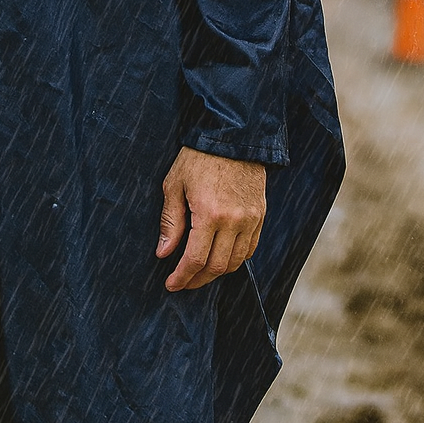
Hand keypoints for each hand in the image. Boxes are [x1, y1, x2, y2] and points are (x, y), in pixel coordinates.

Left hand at [156, 146, 265, 291]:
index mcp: (209, 214)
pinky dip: (235, 259)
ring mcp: (251, 219)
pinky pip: (250, 248)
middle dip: (198, 280)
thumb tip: (164, 253)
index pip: (196, 259)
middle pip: (218, 266)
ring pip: (236, 261)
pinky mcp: (260, 215)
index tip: (171, 285)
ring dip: (217, 272)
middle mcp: (234, 221)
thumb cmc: (198, 158)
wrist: (232, 137)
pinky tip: (220, 257)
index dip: (183, 277)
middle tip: (183, 282)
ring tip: (200, 272)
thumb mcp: (175, 185)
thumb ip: (170, 222)